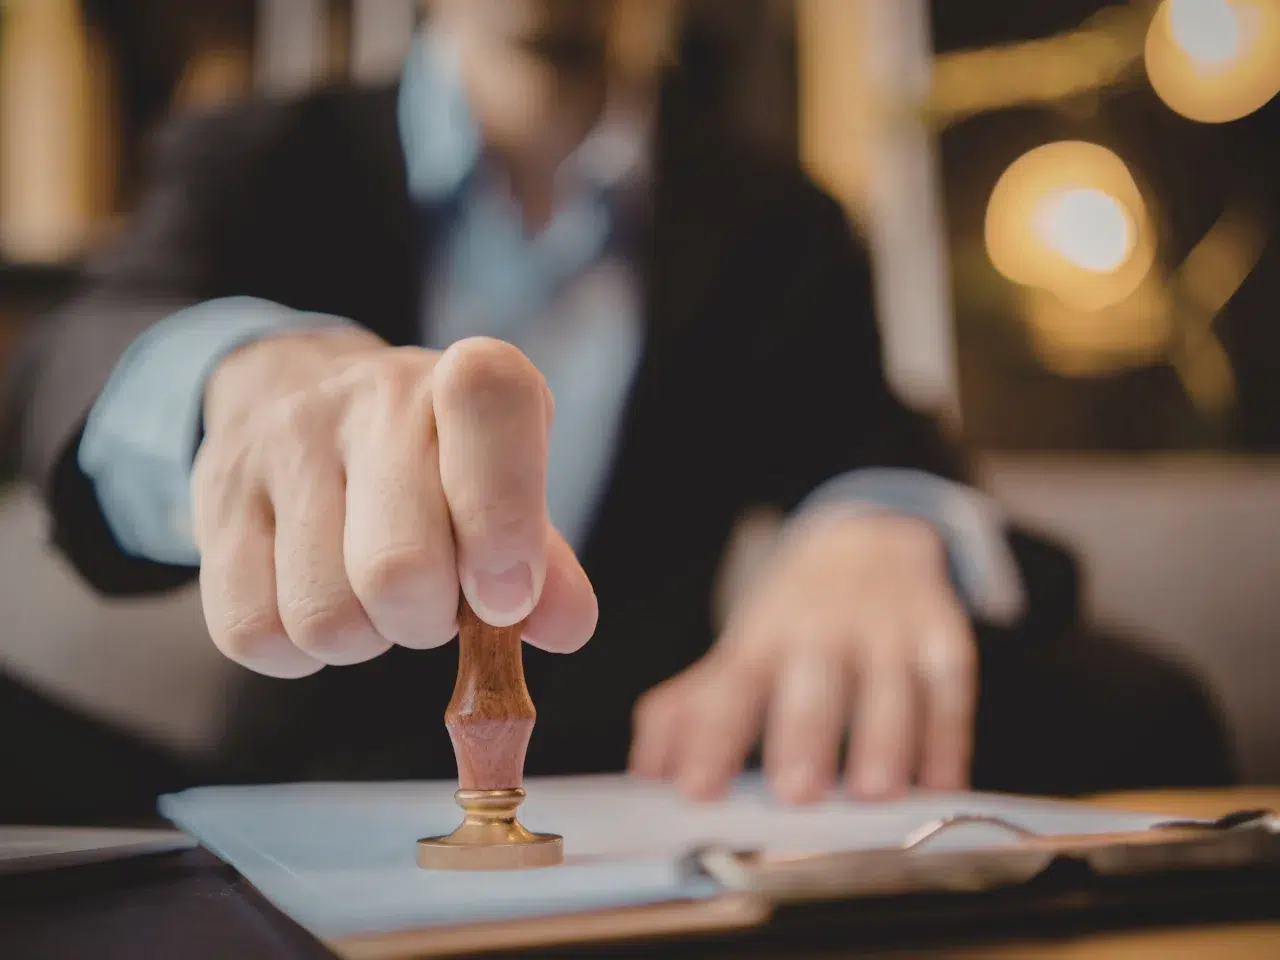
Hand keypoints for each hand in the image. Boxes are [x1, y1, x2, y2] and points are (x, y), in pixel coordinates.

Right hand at [193, 329, 596, 677]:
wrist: (295, 397)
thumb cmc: (431, 462)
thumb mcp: (505, 485)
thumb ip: (545, 561)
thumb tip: (567, 627)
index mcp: (465, 377)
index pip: (489, 407)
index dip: (504, 520)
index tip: (506, 597)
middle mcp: (371, 395)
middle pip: (399, 566)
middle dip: (426, 622)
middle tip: (434, 604)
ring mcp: (283, 444)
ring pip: (325, 615)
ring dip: (363, 638)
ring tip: (373, 595)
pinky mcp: (217, 499)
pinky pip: (254, 631)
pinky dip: (296, 651)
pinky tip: (317, 599)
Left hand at [630, 512, 975, 802]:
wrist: (872, 539)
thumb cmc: (798, 617)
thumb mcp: (743, 648)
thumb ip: (692, 710)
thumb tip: (646, 770)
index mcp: (764, 640)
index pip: (731, 689)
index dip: (713, 739)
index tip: (695, 790)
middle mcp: (823, 632)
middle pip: (812, 685)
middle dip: (803, 737)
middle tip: (795, 793)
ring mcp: (887, 633)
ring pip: (888, 688)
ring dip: (883, 739)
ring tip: (872, 792)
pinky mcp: (943, 639)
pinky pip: (950, 689)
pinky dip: (949, 736)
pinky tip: (942, 784)